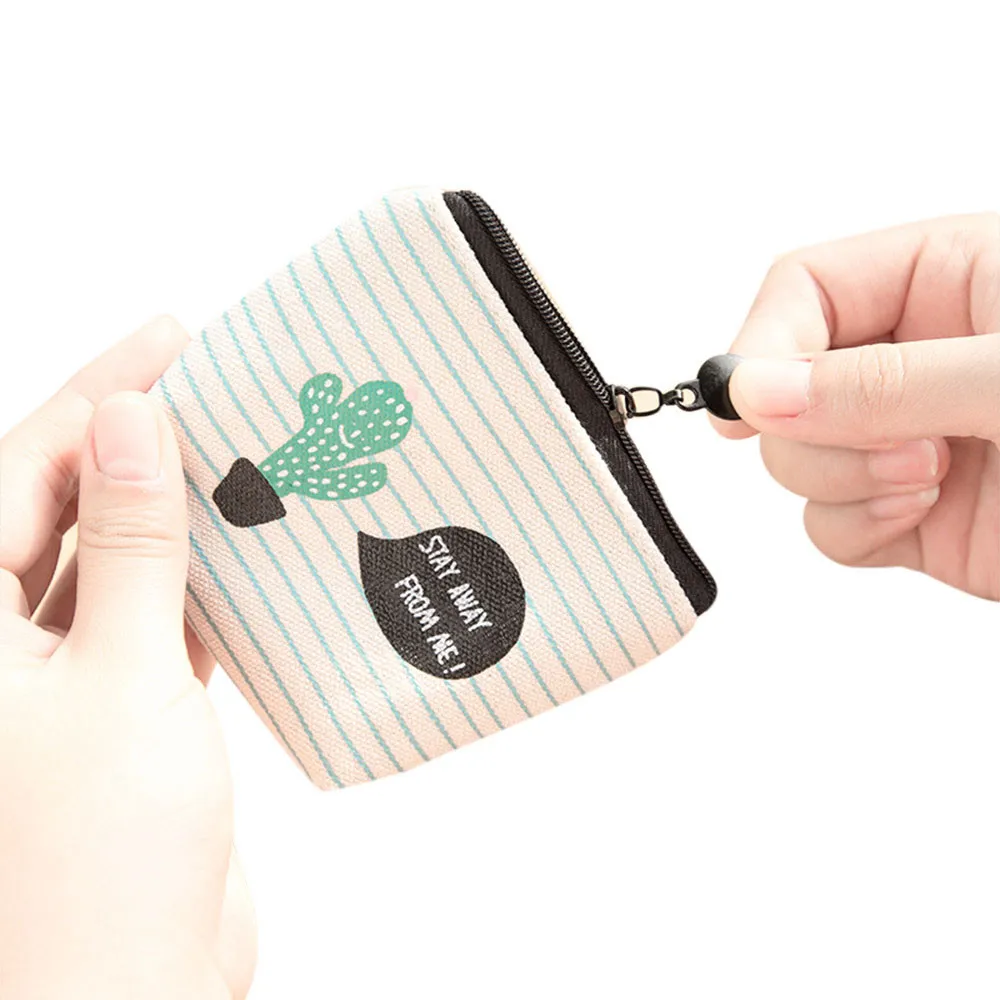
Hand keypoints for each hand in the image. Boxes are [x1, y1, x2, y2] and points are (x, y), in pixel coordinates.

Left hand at [0, 319, 254, 998]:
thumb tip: (131, 423)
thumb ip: (130, 546)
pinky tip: (253, 543)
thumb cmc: (94, 862)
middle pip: (74, 506)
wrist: (127, 996)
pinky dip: (205, 580)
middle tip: (220, 381)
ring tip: (248, 449)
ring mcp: (65, 677)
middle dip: (143, 442)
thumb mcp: (118, 679)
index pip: (27, 471)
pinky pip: (162, 617)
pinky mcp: (125, 711)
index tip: (168, 338)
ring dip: (183, 511)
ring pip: (122, 561)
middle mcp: (2, 642)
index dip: (100, 394)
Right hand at [716, 213, 998, 599]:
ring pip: (798, 460)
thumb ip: (886, 382)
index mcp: (951, 279)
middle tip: (894, 446)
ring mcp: (911, 441)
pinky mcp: (916, 516)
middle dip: (817, 429)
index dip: (763, 342)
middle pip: (787, 385)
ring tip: (930, 480)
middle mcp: (920, 358)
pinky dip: (855, 528)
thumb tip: (756, 393)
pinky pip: (829, 524)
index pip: (805, 290)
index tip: (748, 402)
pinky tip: (920, 516)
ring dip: (840, 482)